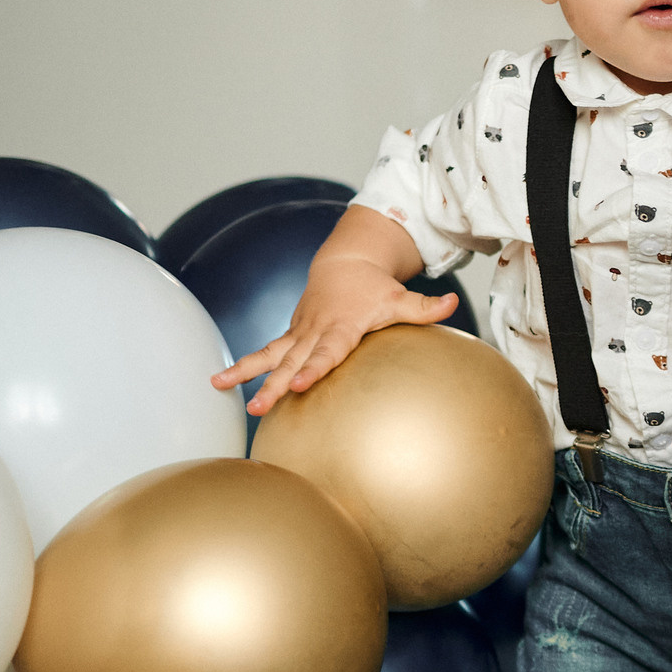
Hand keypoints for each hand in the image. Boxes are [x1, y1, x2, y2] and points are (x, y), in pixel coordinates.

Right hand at [212, 253, 456, 416]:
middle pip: (291, 360)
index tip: (302, 384)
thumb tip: (454, 303)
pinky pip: (264, 353)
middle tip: (257, 406)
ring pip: (268, 354)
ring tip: (217, 384)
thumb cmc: (375, 288)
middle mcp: (314, 330)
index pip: (328, 351)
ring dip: (244, 371)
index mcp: (341, 326)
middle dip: (274, 384)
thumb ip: (425, 308)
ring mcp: (298, 333)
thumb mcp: (400, 297)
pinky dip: (242, 366)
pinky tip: (219, 382)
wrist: (343, 265)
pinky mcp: (290, 335)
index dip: (315, 367)